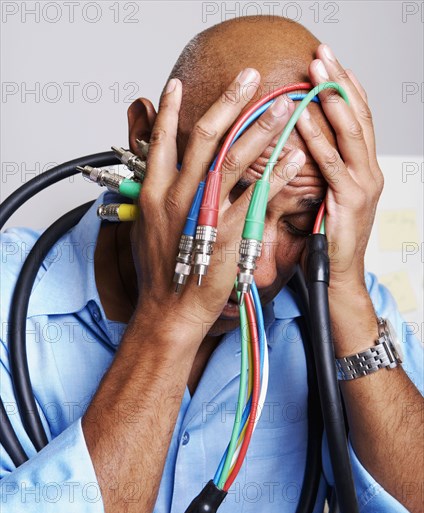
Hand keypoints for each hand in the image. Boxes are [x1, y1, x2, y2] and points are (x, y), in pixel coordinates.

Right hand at [131, 71, 305, 340]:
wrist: (169, 310)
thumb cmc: (159, 273)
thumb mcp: (145, 229)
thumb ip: (156, 198)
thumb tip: (161, 176)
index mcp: (154, 193)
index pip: (161, 141)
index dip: (169, 110)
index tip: (177, 84)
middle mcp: (176, 196)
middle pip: (205, 138)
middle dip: (228, 102)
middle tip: (249, 77)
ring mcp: (202, 213)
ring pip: (234, 160)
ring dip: (260, 129)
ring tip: (283, 107)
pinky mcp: (227, 232)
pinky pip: (256, 196)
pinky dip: (277, 174)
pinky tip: (294, 157)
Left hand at [296, 44, 383, 291]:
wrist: (338, 275)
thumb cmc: (328, 238)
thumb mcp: (327, 197)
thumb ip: (321, 172)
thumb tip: (299, 148)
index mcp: (364, 168)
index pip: (358, 120)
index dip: (347, 88)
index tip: (332, 63)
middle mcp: (369, 171)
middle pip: (357, 116)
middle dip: (340, 82)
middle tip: (324, 54)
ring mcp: (364, 184)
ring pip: (351, 133)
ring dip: (333, 99)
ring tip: (318, 73)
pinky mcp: (351, 200)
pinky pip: (332, 164)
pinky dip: (319, 138)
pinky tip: (305, 118)